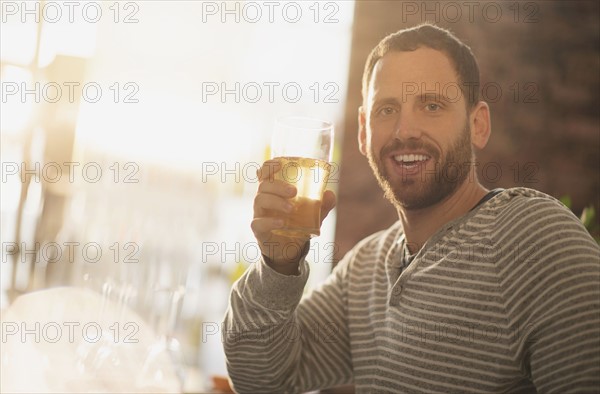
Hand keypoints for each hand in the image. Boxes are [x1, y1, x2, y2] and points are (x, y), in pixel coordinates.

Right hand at [251, 159, 335, 273]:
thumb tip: (330, 194)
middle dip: (278, 186)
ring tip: (292, 209)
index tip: (279, 163)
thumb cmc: (297, 225)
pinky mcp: (258, 230)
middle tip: (294, 192)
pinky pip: (258, 223)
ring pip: (260, 200)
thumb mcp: (313, 214)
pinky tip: (282, 223)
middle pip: (264, 185)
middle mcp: (264, 199)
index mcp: (274, 191)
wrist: (288, 250)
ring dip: (276, 202)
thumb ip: (322, 204)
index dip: (269, 166)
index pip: (265, 173)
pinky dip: (270, 221)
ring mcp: (259, 214)